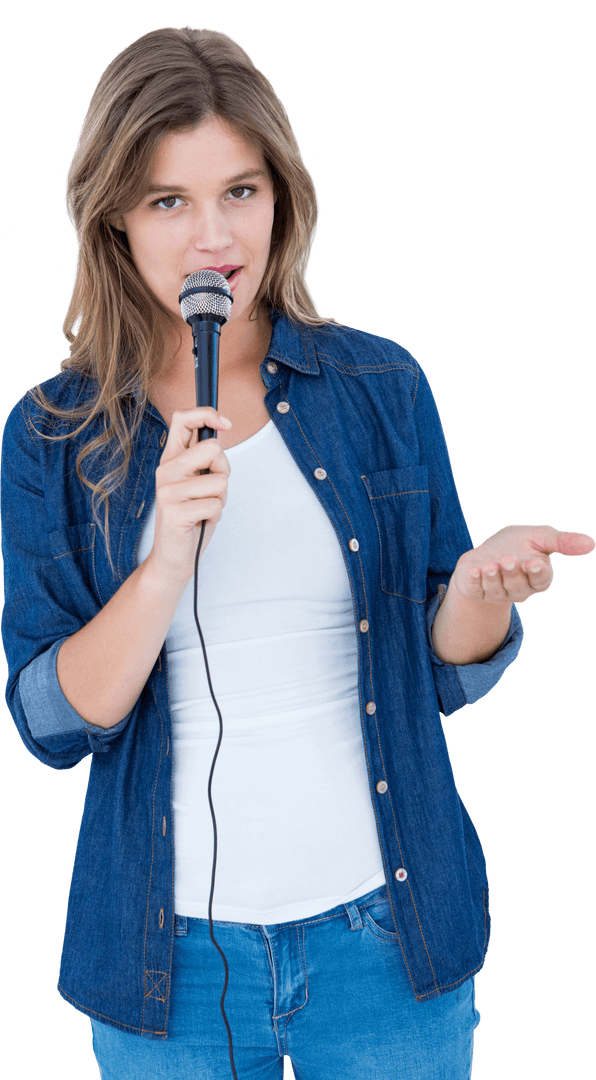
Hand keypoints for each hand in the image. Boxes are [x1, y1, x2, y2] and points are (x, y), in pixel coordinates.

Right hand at [146, 406, 232, 583]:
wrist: (173, 557)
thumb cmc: (191, 519)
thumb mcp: (198, 482)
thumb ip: (204, 458)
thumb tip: (220, 428)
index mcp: (171, 459)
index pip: (182, 419)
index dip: (207, 414)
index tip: (225, 423)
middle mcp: (165, 471)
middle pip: (213, 449)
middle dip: (224, 470)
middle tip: (212, 489)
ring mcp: (167, 491)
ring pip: (220, 481)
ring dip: (220, 499)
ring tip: (203, 509)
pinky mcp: (174, 512)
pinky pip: (215, 504)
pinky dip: (215, 515)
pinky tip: (201, 522)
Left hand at [452, 524, 594, 604]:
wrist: (484, 553)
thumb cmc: (516, 544)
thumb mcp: (539, 537)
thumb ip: (562, 541)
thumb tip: (591, 543)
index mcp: (537, 578)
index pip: (541, 580)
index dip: (537, 573)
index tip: (533, 563)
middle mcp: (519, 590)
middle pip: (518, 587)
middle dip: (512, 574)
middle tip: (507, 560)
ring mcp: (498, 594)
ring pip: (497, 590)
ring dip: (493, 578)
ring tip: (489, 566)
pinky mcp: (477, 592)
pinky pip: (476, 590)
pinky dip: (474, 581)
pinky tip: (474, 571)